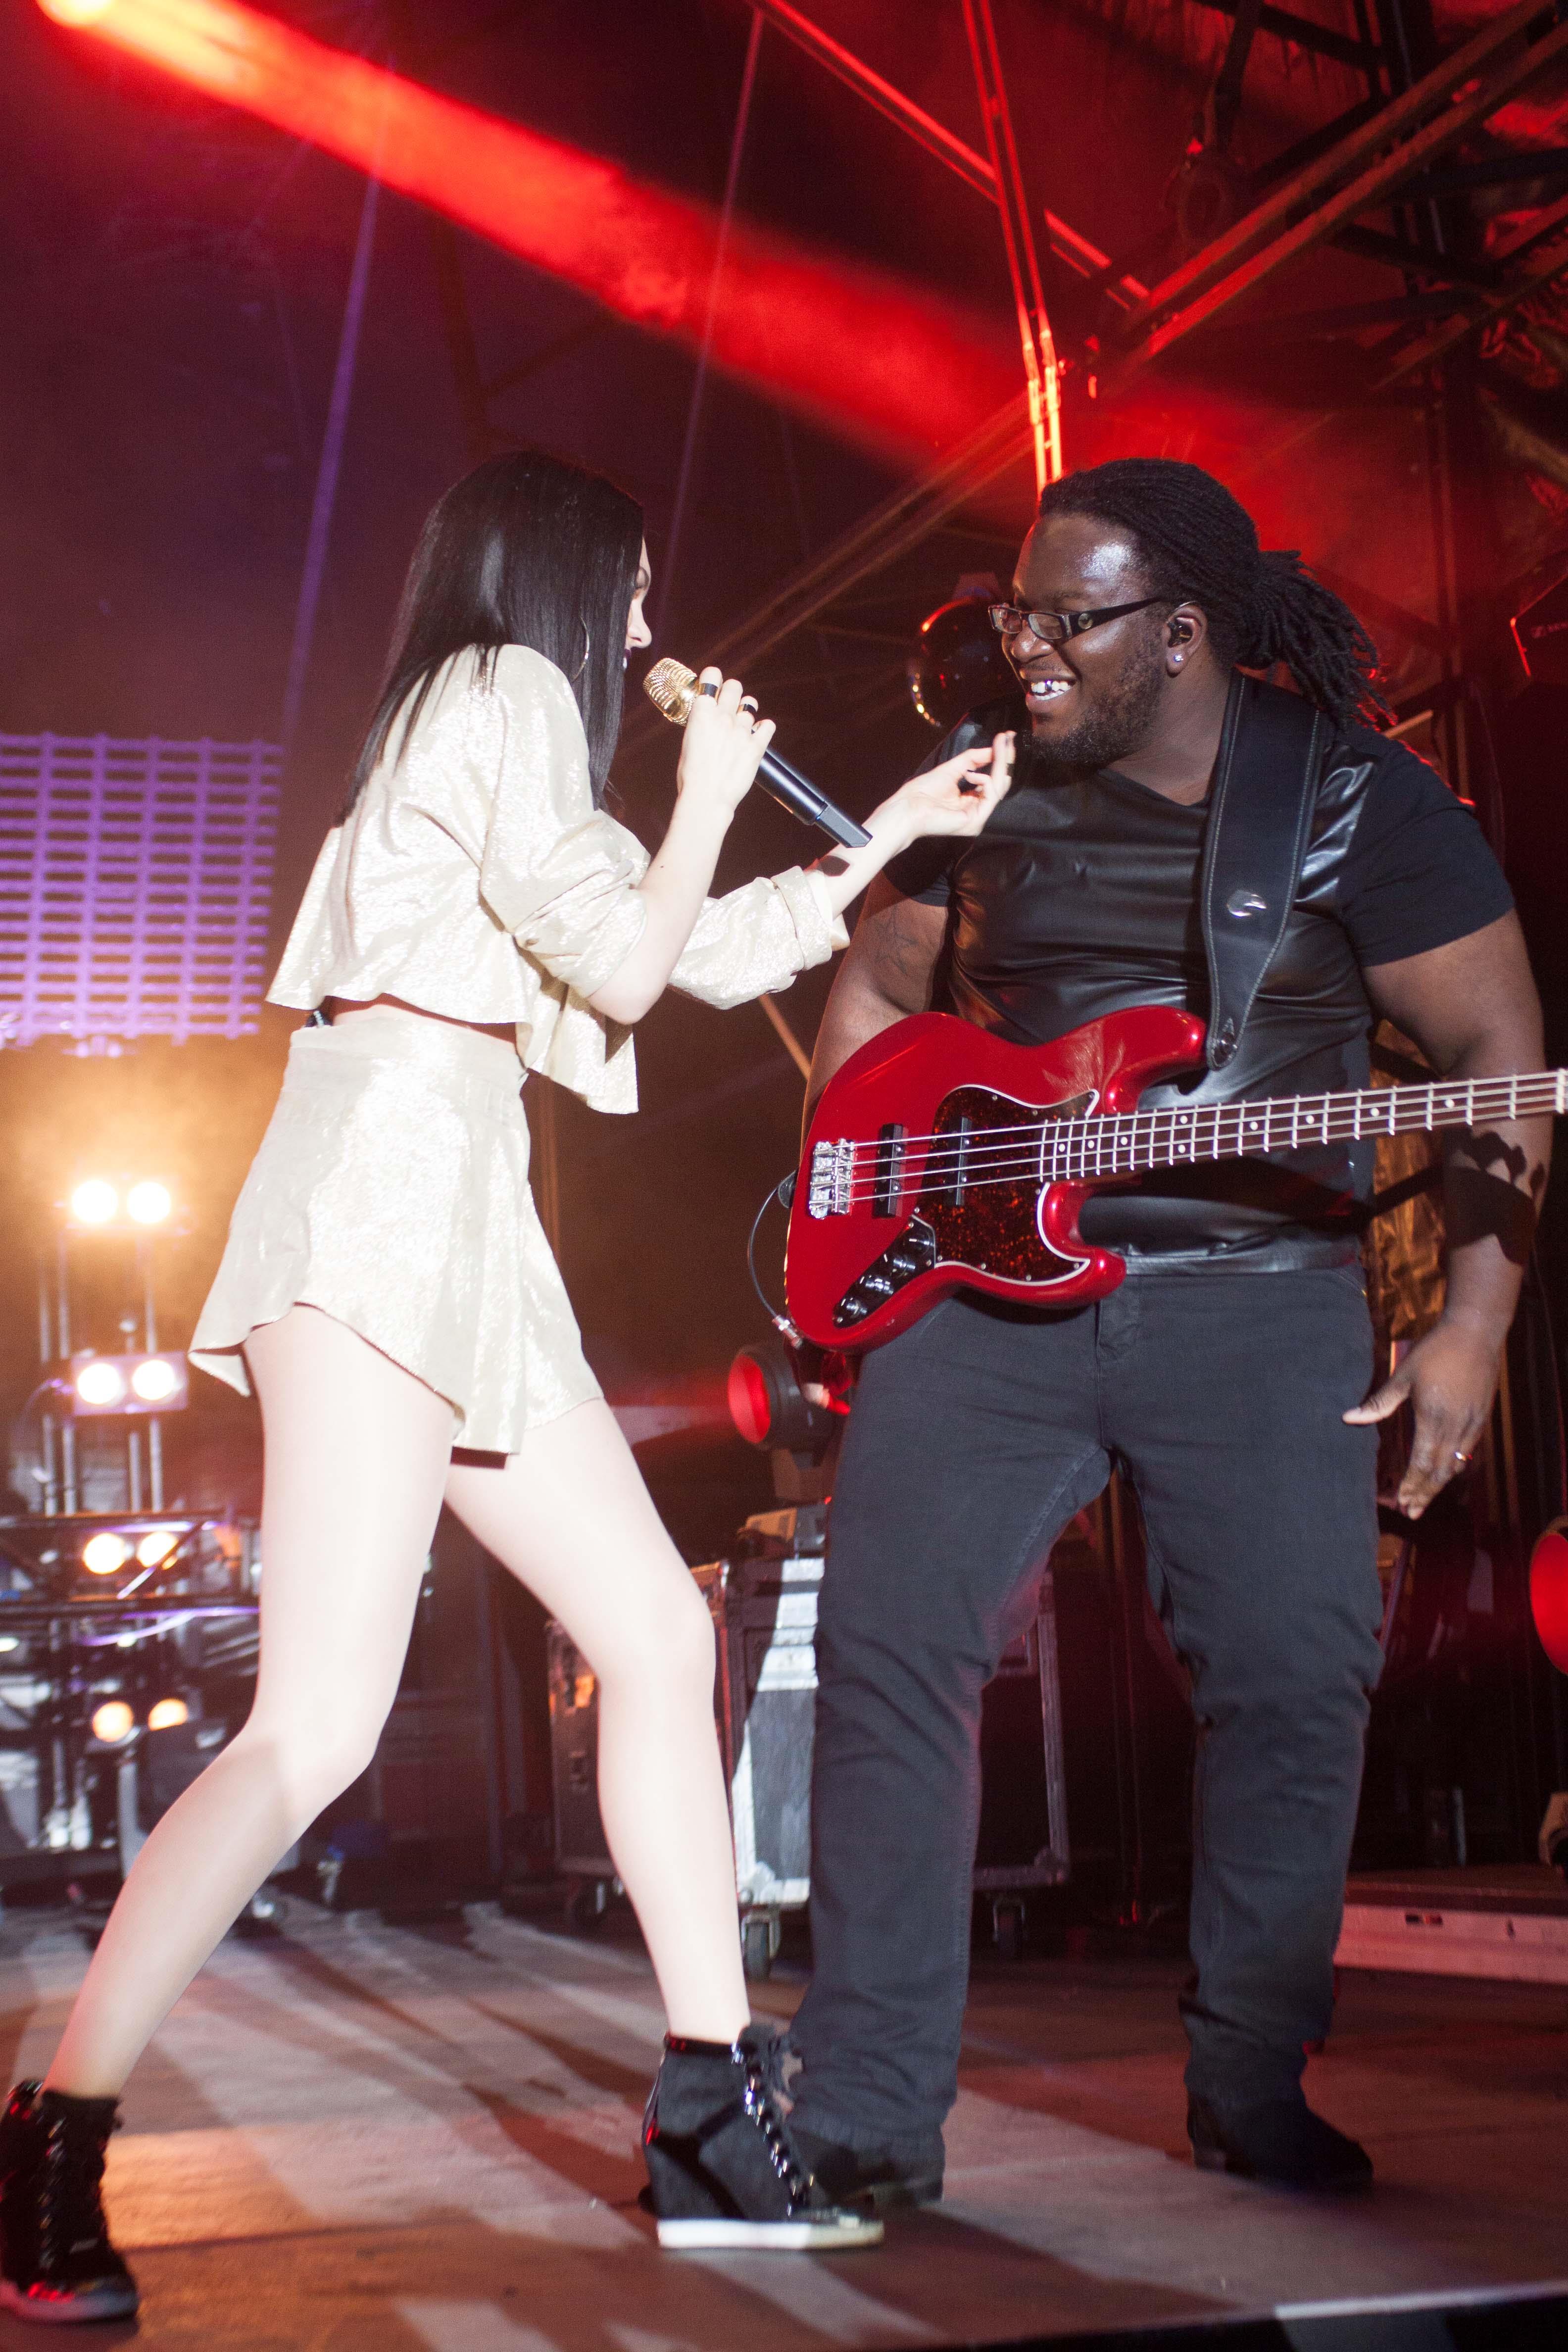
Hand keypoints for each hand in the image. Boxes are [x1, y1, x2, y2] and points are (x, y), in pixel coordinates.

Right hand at [676, 667, 776, 817]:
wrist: (706, 798)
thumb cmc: (691, 775)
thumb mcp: (688, 741)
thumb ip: (700, 724)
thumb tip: (707, 718)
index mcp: (702, 712)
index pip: (713, 675)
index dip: (714, 678)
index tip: (714, 686)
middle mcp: (723, 716)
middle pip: (735, 686)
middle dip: (732, 693)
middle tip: (729, 705)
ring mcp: (742, 730)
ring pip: (751, 705)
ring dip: (746, 712)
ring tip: (741, 725)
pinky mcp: (757, 746)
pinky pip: (768, 725)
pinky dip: (764, 728)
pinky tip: (758, 734)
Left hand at [868, 733, 1015, 849]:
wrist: (907, 808)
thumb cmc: (922, 792)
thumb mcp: (952, 769)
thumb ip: (973, 759)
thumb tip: (993, 748)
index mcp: (970, 801)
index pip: (992, 780)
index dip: (1000, 759)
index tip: (1006, 738)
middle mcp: (976, 810)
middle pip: (1000, 783)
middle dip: (1004, 759)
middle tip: (1008, 738)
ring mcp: (977, 818)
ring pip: (999, 788)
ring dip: (999, 764)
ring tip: (998, 745)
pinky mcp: (975, 821)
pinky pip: (991, 796)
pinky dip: (985, 779)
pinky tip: (972, 773)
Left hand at [1342, 1315, 1502, 1517]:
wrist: (1475, 1334)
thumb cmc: (1435, 1351)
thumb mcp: (1403, 1375)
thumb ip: (1379, 1402)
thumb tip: (1348, 1418)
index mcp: (1433, 1418)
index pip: (1421, 1463)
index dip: (1410, 1485)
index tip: (1400, 1502)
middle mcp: (1456, 1426)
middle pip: (1439, 1472)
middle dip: (1424, 1494)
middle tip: (1411, 1513)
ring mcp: (1473, 1424)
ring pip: (1456, 1464)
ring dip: (1439, 1485)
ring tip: (1424, 1500)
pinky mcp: (1482, 1418)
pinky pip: (1468, 1451)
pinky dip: (1455, 1466)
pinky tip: (1445, 1473)